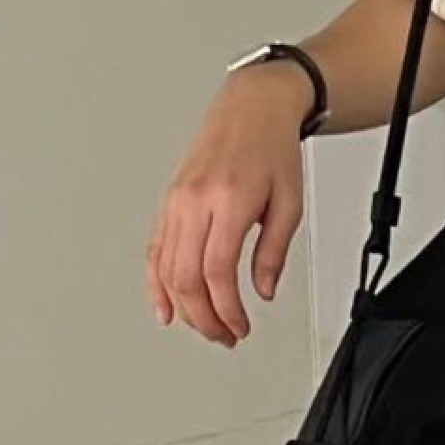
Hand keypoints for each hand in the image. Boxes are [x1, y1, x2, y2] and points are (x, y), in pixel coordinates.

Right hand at [147, 64, 308, 345]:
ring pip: (167, 268)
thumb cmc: (272, 149)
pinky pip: (154, 249)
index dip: (226, 310)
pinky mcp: (169, 200)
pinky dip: (156, 283)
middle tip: (224, 336)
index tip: (240, 328)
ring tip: (206, 326)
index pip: (217, 272)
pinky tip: (164, 308)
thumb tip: (262, 291)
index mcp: (227, 201)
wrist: (252, 108)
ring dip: (184, 307)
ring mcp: (177, 200)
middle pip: (186, 277)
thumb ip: (272, 252)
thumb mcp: (289, 204)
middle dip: (204, 317)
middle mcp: (195, 200)